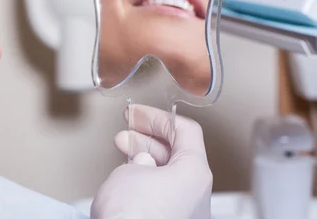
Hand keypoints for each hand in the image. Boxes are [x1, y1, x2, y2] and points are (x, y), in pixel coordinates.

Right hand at [90, 104, 212, 218]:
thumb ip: (140, 160)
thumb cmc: (132, 214)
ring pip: (170, 175)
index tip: (138, 113)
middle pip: (178, 153)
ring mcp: (188, 212)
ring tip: (123, 152)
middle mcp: (199, 194)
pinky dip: (147, 182)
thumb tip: (143, 164)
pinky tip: (128, 179)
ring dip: (145, 159)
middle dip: (148, 138)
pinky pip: (165, 196)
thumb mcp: (130, 171)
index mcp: (195, 172)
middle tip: (127, 129)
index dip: (157, 117)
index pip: (185, 130)